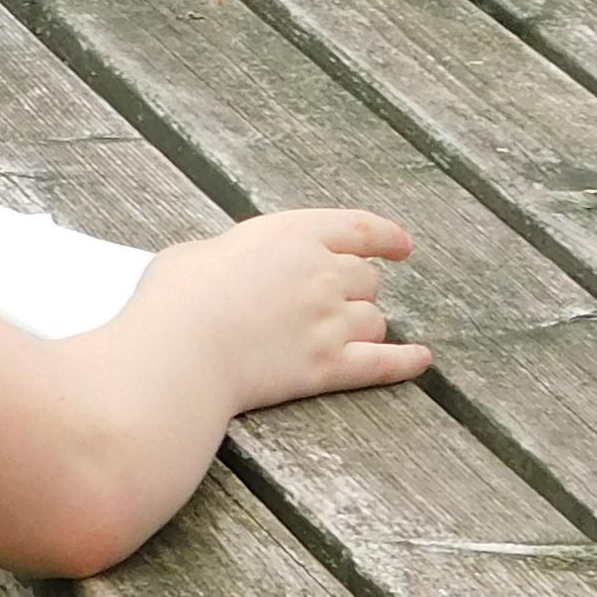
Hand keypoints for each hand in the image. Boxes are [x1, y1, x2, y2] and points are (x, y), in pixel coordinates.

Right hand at [136, 207, 426, 412]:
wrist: (180, 351)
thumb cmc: (176, 298)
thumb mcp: (198, 252)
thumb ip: (234, 256)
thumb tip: (236, 270)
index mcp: (293, 233)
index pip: (358, 228)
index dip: (386, 236)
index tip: (401, 244)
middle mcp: (322, 273)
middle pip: (367, 279)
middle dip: (356, 288)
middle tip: (338, 298)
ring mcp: (329, 321)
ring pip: (374, 320)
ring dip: (365, 324)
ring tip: (348, 331)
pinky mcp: (327, 367)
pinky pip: (382, 364)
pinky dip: (405, 363)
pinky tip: (420, 360)